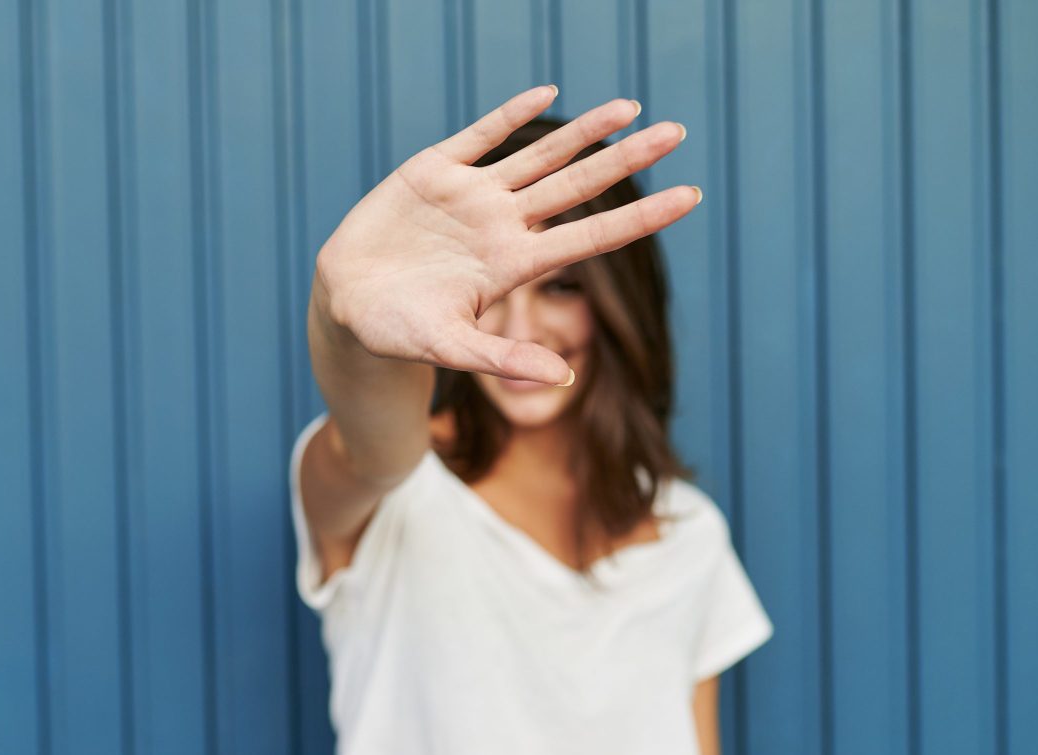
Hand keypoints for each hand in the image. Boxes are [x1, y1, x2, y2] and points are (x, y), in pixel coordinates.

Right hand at [313, 84, 699, 386]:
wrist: (345, 305)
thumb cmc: (397, 334)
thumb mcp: (449, 348)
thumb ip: (503, 357)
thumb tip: (563, 377)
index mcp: (514, 265)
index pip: (592, 235)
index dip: (642, 216)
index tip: (692, 197)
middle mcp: (503, 225)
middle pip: (578, 186)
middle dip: (628, 159)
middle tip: (677, 132)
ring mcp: (472, 196)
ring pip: (540, 155)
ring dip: (584, 131)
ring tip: (631, 107)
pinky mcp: (434, 172)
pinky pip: (481, 136)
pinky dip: (512, 113)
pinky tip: (547, 94)